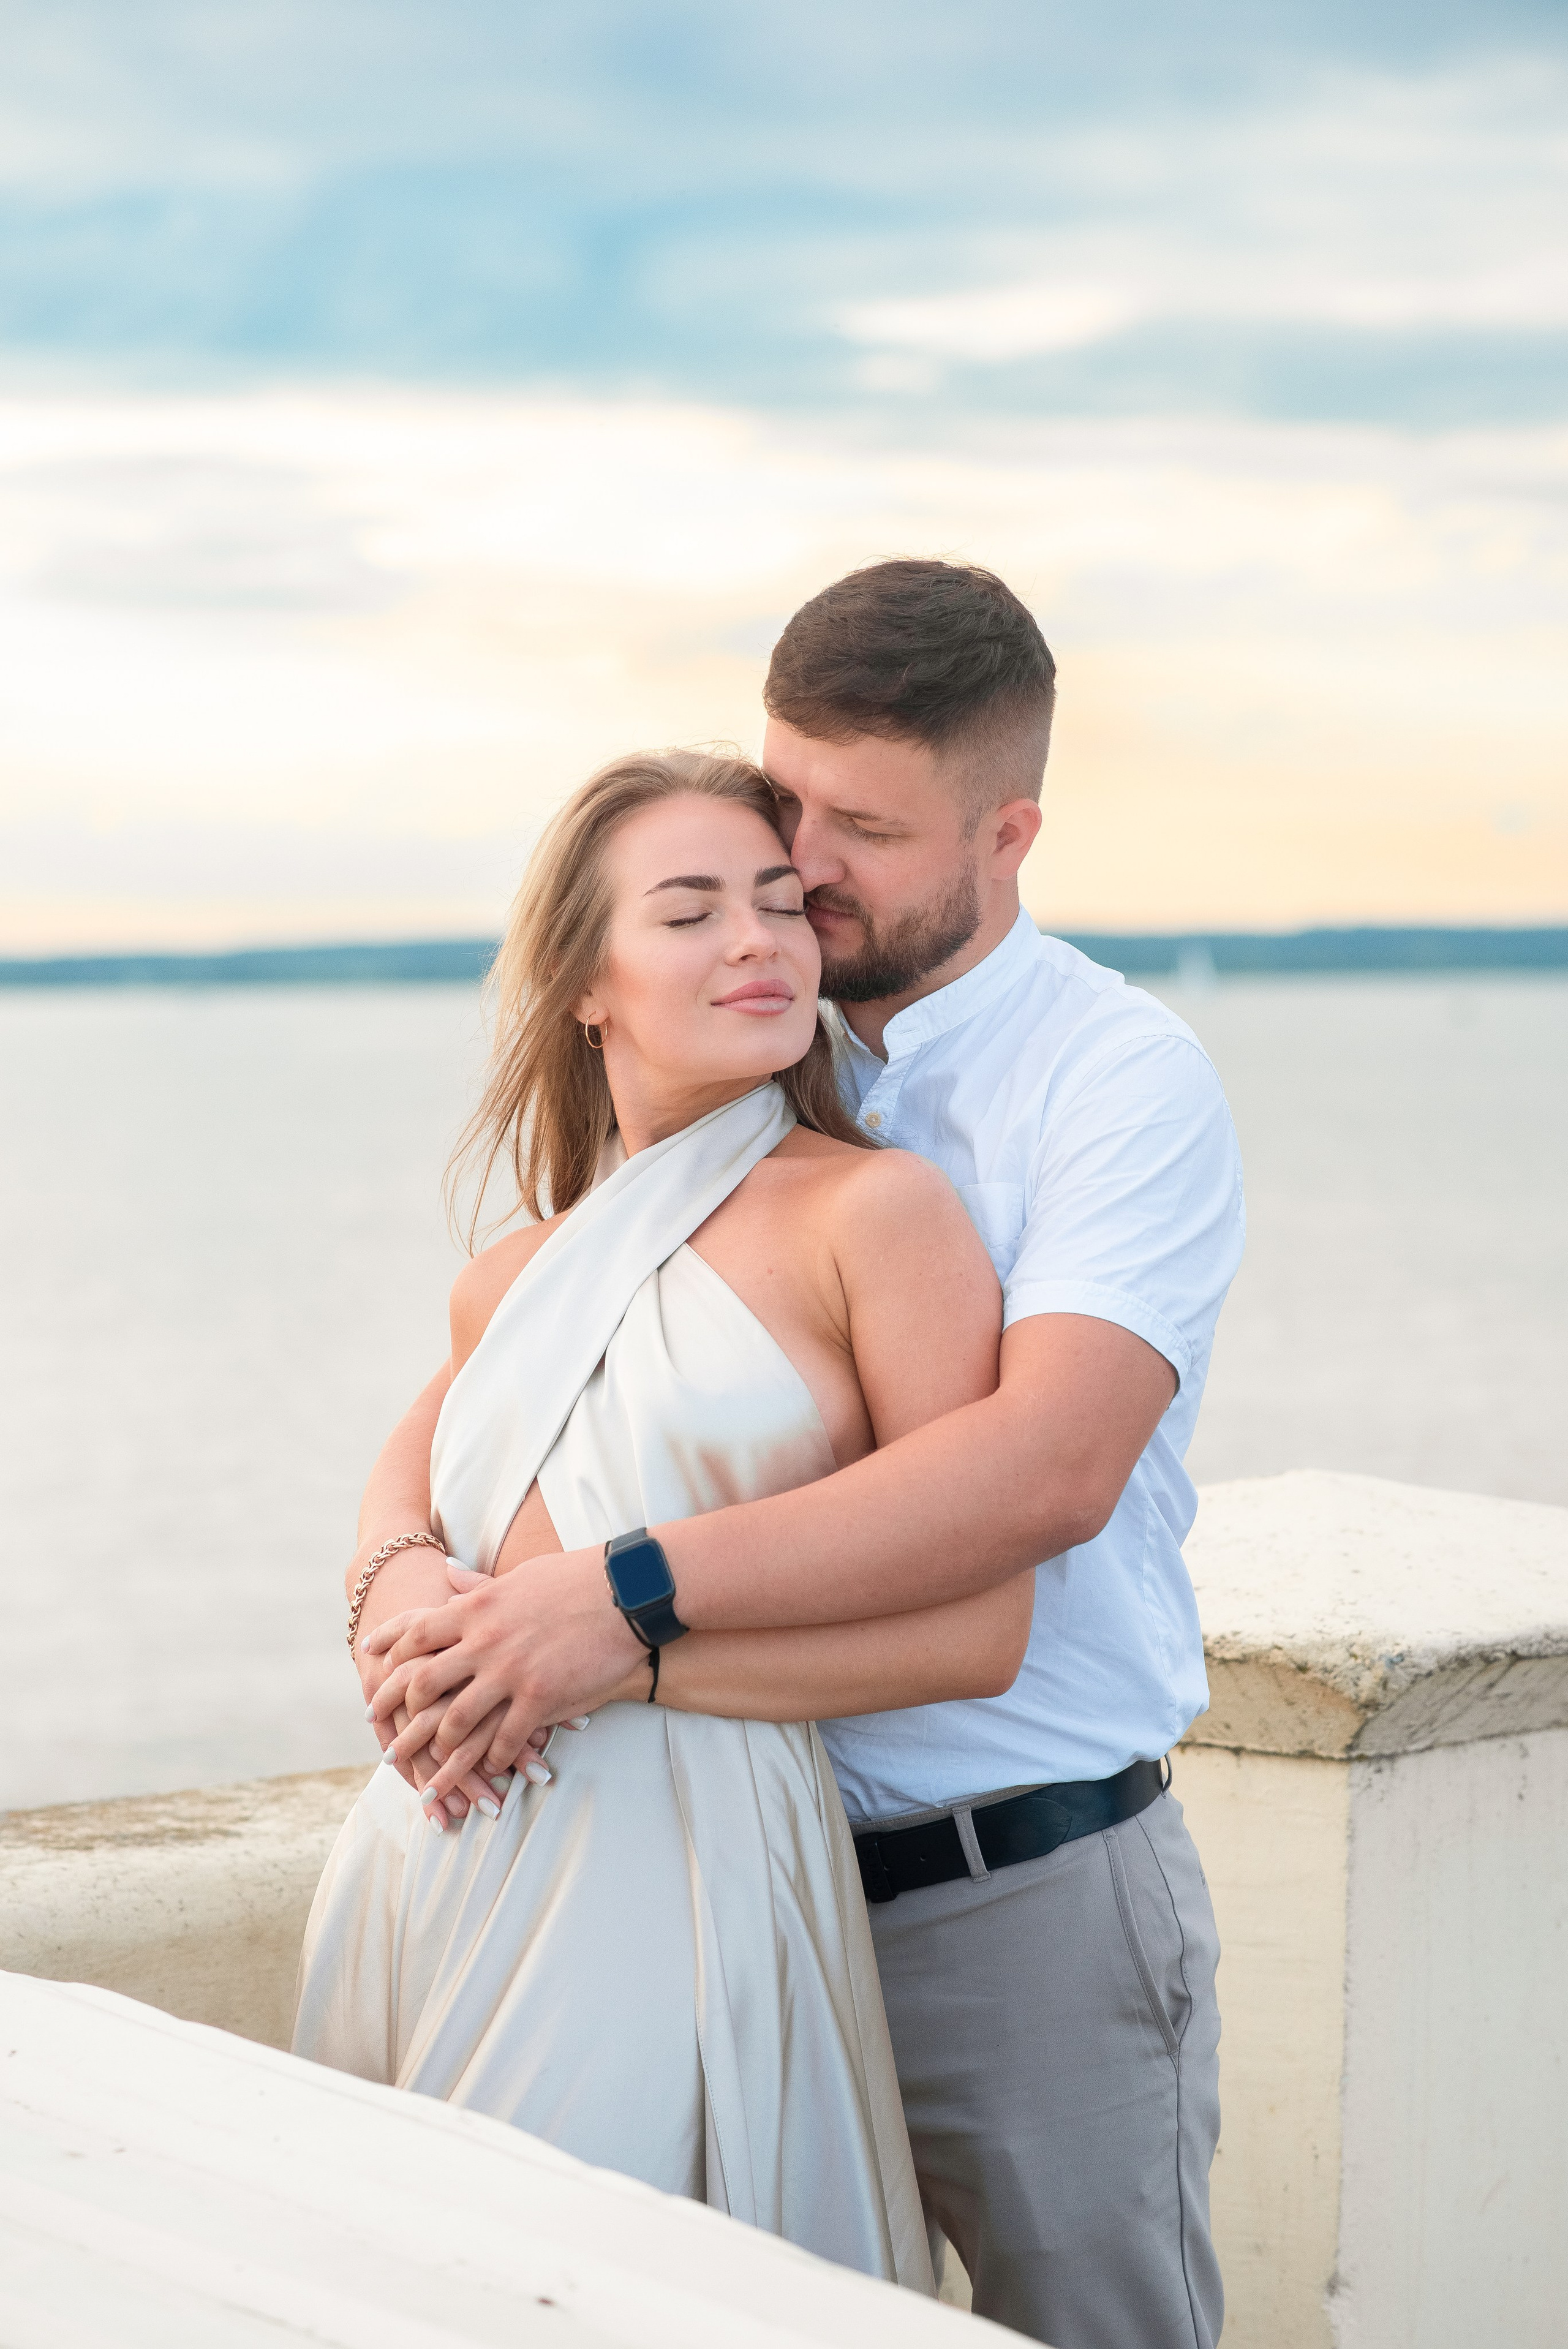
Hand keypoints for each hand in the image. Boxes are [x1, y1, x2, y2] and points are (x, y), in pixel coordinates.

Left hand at [365, 1547, 641, 1802]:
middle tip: (387, 1737)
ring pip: (457, 1720)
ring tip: (434, 1768)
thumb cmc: (574, 1579)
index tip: (371, 1668)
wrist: (624, 1593)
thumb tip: (447, 1570)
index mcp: (475, 1610)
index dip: (389, 1653)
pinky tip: (492, 1770)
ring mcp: (510, 1672)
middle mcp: (484, 1642)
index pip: (416, 1633)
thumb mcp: (516, 1576)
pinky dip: (494, 1759)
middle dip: (402, 1716)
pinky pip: (505, 1739)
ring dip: (442, 1748)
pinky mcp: (540, 1697)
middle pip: (424, 1684)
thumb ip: (478, 1584)